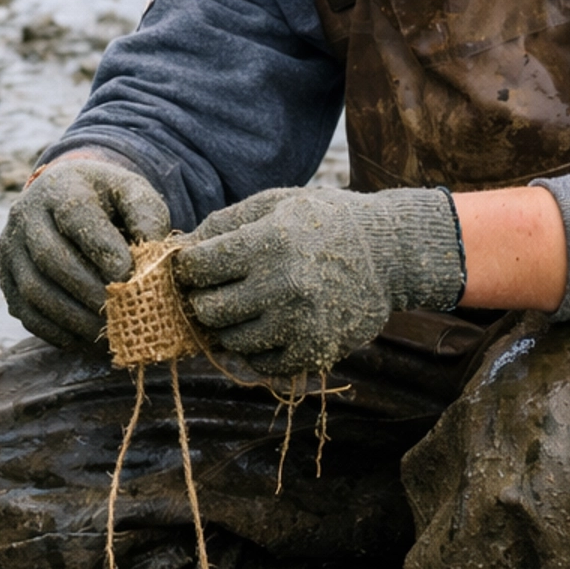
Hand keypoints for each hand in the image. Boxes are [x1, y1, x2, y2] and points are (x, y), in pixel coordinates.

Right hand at [0, 153, 170, 348]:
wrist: (66, 196)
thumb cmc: (108, 200)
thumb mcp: (133, 194)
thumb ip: (148, 218)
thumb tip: (151, 260)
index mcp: (61, 187)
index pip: (75, 217)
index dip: (102, 250)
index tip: (129, 277)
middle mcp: (26, 214)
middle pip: (49, 258)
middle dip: (88, 291)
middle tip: (120, 314)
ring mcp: (10, 247)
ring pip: (34, 290)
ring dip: (72, 318)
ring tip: (106, 333)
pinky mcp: (6, 277)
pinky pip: (25, 312)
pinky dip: (54, 330)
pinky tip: (83, 338)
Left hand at [174, 184, 464, 377]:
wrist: (390, 253)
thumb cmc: (324, 222)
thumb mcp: (275, 204)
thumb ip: (225, 223)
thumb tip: (179, 249)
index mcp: (269, 242)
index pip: (198, 267)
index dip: (189, 267)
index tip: (197, 266)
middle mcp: (283, 285)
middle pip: (208, 309)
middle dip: (204, 300)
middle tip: (218, 290)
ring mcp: (299, 323)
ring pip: (230, 340)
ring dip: (229, 326)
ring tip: (247, 306)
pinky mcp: (314, 352)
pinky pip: (261, 364)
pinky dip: (256, 349)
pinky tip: (268, 325)